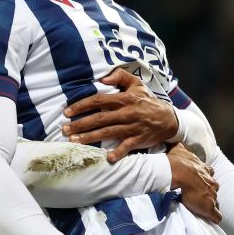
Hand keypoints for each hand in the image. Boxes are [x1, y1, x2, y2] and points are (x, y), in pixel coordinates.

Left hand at [63, 68, 178, 162]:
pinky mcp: (138, 140)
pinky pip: (126, 147)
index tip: (67, 112)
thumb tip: (102, 79)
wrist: (169, 119)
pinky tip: (107, 158)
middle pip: (100, 118)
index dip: (82, 106)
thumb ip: (120, 76)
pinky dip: (118, 153)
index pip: (99, 100)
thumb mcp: (137, 84)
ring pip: (108, 132)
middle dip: (80, 124)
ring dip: (90, 138)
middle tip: (64, 130)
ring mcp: (132, 127)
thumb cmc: (148, 101)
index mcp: (125, 98)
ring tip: (74, 142)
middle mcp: (127, 113)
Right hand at [167, 143, 220, 222]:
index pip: (210, 174)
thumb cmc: (178, 163)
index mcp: (206, 170)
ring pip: (215, 201)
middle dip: (208, 191)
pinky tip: (211, 220)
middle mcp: (212, 182)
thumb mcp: (179, 150)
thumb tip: (176, 141)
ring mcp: (212, 195)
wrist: (178, 174)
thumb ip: (180, 147)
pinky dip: (214, 217)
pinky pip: (217, 215)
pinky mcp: (210, 208)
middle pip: (214, 188)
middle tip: (199, 195)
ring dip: (209, 203)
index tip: (199, 182)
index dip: (205, 179)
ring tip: (202, 208)